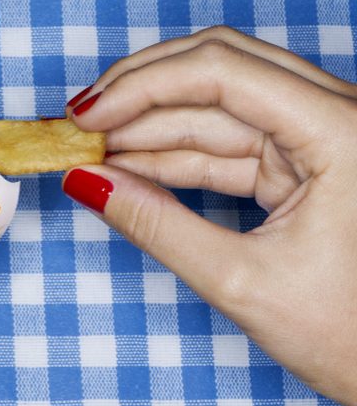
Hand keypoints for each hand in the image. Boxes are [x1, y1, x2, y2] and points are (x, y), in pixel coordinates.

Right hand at [63, 26, 356, 405]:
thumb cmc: (355, 338)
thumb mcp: (242, 282)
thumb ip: (156, 225)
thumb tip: (86, 182)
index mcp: (344, 132)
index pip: (223, 72)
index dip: (142, 86)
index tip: (84, 116)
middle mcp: (340, 116)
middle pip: (221, 68)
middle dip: (141, 91)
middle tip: (77, 122)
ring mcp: (324, 135)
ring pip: (220, 103)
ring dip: (151, 123)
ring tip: (88, 149)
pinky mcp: (308, 160)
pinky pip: (230, 140)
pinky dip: (175, 152)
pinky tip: (125, 166)